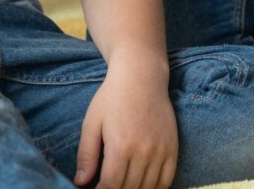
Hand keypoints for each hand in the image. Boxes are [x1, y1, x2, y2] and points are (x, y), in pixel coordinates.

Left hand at [74, 66, 176, 188]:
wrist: (142, 76)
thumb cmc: (112, 97)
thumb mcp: (92, 122)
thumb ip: (86, 154)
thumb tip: (80, 182)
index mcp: (120, 146)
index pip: (111, 186)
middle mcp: (143, 151)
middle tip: (108, 185)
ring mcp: (160, 151)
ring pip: (148, 187)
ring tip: (123, 184)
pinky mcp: (172, 148)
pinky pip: (166, 180)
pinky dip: (155, 188)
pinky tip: (142, 184)